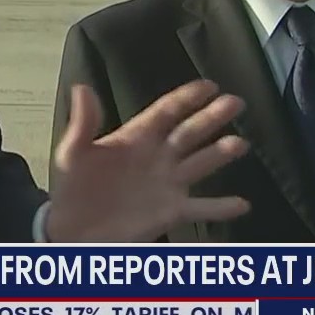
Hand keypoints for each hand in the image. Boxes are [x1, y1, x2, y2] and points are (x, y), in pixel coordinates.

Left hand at [46, 80, 250, 242]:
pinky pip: (201, 209)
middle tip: (235, 103)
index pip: (166, 112)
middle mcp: (156, 158)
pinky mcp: (170, 212)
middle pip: (190, 132)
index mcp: (135, 138)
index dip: (186, 97)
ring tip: (240, 144)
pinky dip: (221, 208)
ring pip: (200, 164)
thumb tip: (81, 88)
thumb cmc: (71, 186)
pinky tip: (243, 205)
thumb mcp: (72, 152)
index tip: (209, 85)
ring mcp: (166, 184)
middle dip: (212, 117)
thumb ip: (83, 123)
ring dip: (220, 154)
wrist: (71, 228)